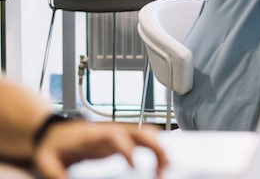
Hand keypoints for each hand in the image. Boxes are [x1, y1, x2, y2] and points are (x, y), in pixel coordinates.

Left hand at [34, 122, 167, 178]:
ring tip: (166, 168)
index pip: (116, 136)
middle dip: (155, 146)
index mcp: (93, 135)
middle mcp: (110, 131)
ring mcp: (117, 133)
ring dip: (159, 148)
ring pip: (146, 133)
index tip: (135, 166)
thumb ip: (56, 174)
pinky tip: (160, 162)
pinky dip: (155, 148)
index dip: (128, 149)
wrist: (53, 132)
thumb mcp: (47, 161)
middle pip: (139, 131)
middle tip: (163, 166)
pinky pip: (144, 139)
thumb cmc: (52, 146)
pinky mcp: (120, 139)